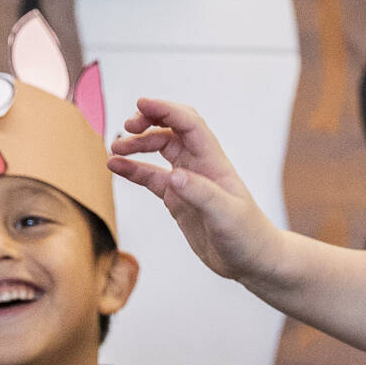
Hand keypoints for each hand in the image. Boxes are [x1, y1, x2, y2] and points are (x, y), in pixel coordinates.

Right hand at [108, 99, 284, 284]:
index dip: (166, 110)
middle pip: (171, 130)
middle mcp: (199, 166)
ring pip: (159, 150)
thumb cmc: (247, 235)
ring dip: (137, 145)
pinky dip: (133, 169)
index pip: (189, 124)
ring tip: (114, 149)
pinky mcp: (177, 198)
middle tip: (127, 128)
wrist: (251, 260)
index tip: (141, 104)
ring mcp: (187, 181)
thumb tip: (173, 176)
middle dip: (149, 122)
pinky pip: (151, 177)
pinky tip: (115, 166)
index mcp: (213, 162)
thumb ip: (201, 194)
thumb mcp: (226, 215)